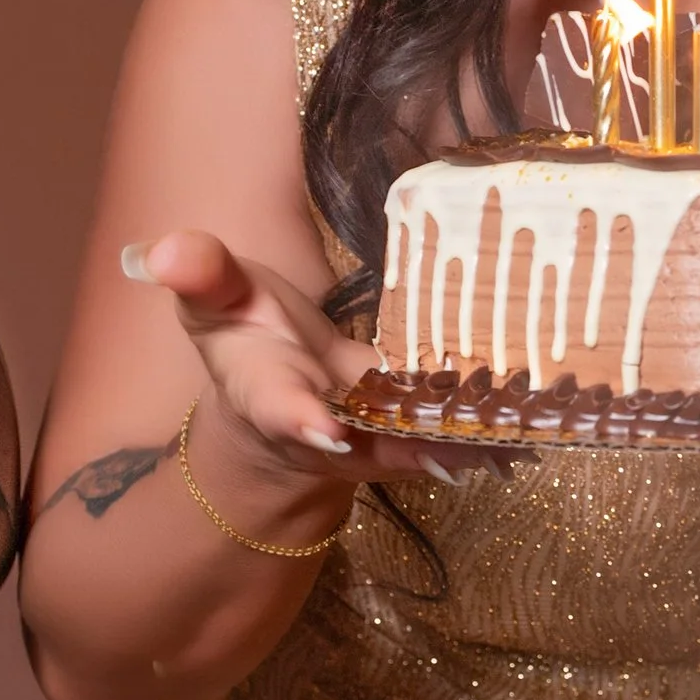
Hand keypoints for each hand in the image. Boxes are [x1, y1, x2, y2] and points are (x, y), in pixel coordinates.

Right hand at [124, 231, 514, 503]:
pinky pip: (449, 435)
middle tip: (446, 447)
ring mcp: (373, 435)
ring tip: (515, 439)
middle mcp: (325, 424)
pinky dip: (487, 437)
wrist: (279, 384)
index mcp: (265, 388)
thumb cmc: (247, 331)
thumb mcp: (217, 297)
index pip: (276, 405)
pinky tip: (537, 434)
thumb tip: (163, 251)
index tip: (325, 426)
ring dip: (463, 443)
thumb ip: (201, 274)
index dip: (299, 418)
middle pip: (363, 440)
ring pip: (418, 444)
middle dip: (403, 443)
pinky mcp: (411, 430)